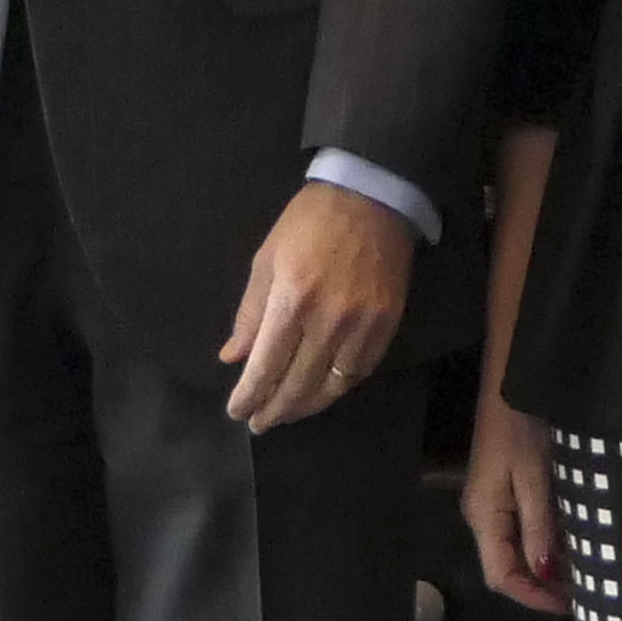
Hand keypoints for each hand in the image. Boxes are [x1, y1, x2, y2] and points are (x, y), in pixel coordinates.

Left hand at [221, 183, 409, 431]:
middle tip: (259, 423)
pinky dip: (338, 388)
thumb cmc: (308, 224)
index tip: (237, 412)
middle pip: (298, 384)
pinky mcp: (388, 324)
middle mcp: (328, 320)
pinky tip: (322, 392)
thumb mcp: (266, 259)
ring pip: (332, 386)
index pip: (266, 365)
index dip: (250, 395)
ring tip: (286, 414)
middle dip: (274, 410)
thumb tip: (233, 358)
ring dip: (306, 406)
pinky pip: (360, 371)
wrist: (371, 197)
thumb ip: (250, 313)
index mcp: (291, 300)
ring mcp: (362, 325)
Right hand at [462, 396, 567, 614]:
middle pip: (506, 567)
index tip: (569, 607)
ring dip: (546, 566)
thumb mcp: (534, 476)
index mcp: (483, 516)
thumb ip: (537, 526)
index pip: (501, 576)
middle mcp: (482, 515)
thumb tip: (542, 573)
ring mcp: (492, 502)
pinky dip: (546, 542)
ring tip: (583, 575)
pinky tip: (571, 543)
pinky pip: (522, 529)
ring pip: (516, 549)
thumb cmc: (521, 426)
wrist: (511, 379)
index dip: (532, 598)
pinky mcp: (504, 488)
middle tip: (583, 595)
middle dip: (542, 586)